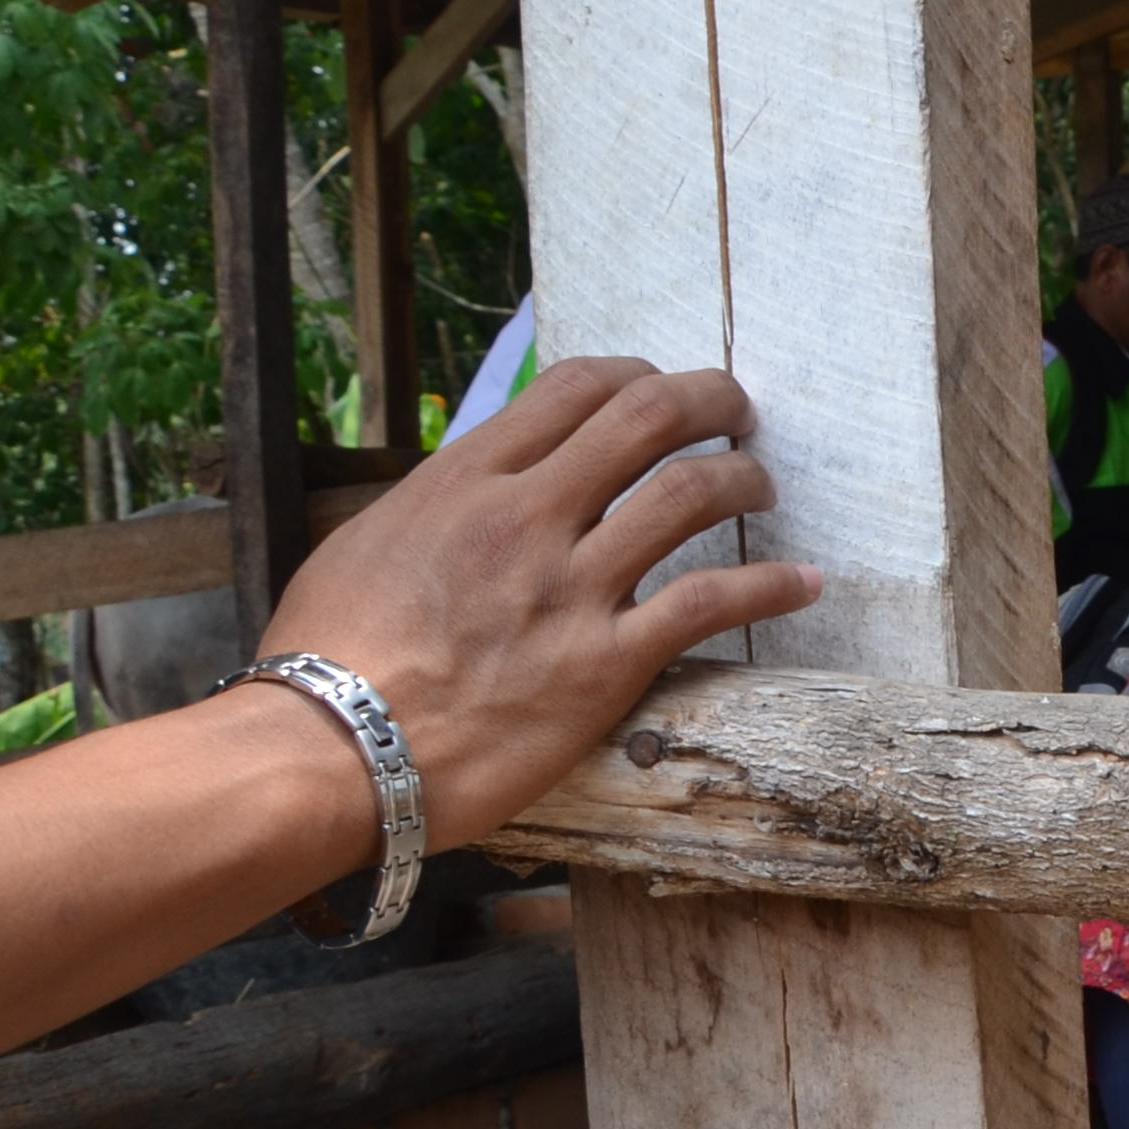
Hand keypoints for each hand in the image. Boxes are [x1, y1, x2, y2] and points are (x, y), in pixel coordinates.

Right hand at [261, 357, 825, 843]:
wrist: (323, 752)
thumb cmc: (325, 660)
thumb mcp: (367, 547)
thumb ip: (437, 509)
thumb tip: (474, 492)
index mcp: (463, 481)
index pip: (574, 387)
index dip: (637, 376)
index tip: (661, 391)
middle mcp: (525, 517)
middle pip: (649, 417)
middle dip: (711, 400)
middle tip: (739, 413)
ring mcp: (570, 588)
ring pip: (693, 495)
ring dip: (745, 482)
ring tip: (761, 490)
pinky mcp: (605, 663)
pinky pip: (713, 602)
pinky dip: (774, 584)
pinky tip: (804, 582)